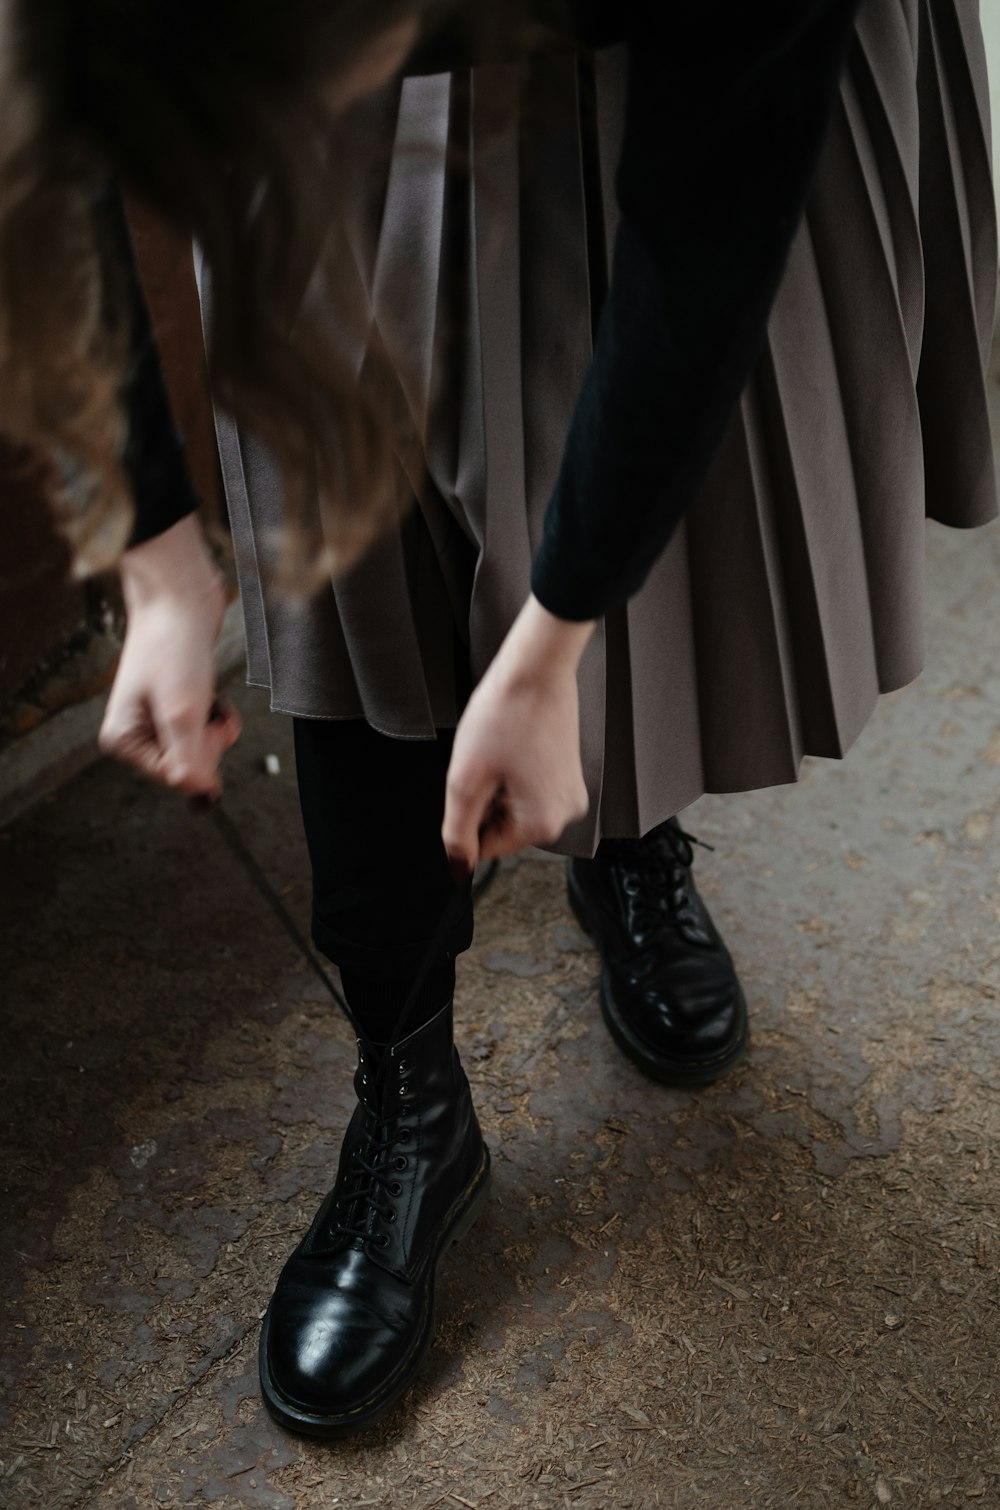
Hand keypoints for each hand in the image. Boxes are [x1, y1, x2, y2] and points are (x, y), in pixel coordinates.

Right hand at [99, 515, 241, 799]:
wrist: (180, 595)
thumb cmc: (172, 644)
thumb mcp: (182, 710)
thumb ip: (189, 758)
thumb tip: (199, 793)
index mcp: (122, 740)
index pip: (174, 776)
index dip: (199, 755)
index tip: (202, 725)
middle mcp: (136, 732)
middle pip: (188, 764)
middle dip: (207, 740)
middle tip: (202, 706)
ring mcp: (158, 718)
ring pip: (201, 747)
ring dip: (214, 726)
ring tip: (204, 694)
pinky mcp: (179, 704)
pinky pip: (206, 728)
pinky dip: (217, 715)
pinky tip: (211, 694)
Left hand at [442, 595, 594, 867]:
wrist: (537, 667)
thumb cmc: (507, 713)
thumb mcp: (466, 780)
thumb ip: (457, 831)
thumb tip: (458, 867)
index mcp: (544, 823)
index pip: (489, 848)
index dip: (467, 818)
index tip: (469, 785)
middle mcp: (566, 813)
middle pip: (504, 827)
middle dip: (485, 799)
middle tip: (485, 762)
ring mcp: (571, 791)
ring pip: (514, 806)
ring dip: (497, 784)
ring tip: (500, 749)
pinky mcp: (568, 772)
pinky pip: (530, 787)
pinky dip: (512, 772)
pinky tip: (511, 744)